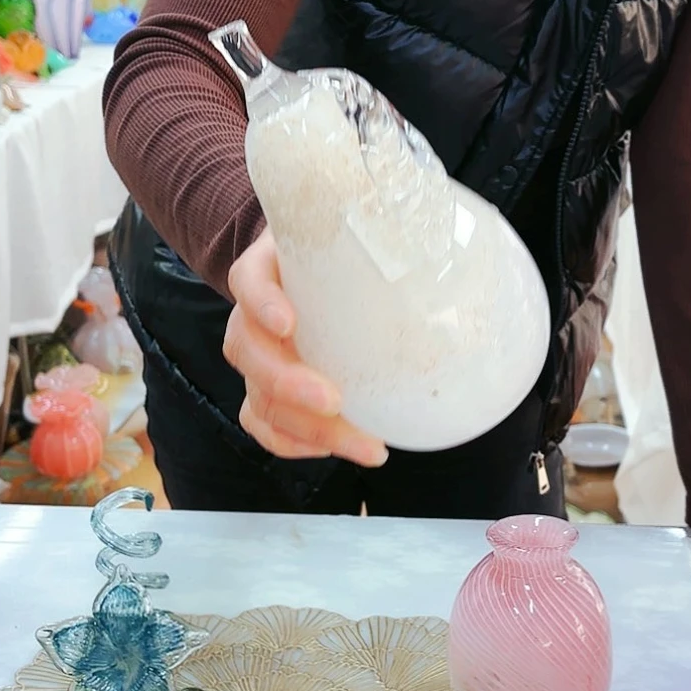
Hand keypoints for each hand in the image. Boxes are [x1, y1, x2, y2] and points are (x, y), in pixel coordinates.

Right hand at [223, 230, 388, 465]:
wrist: (311, 271)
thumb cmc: (335, 257)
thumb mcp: (349, 240)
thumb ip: (378, 250)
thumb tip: (443, 279)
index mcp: (264, 272)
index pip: (250, 283)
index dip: (262, 304)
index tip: (288, 323)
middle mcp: (250, 318)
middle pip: (248, 353)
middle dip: (289, 383)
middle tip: (334, 402)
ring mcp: (255, 359)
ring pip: (259, 399)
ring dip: (307, 429)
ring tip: (362, 444)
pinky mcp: (262, 391)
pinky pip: (262, 424)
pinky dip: (292, 444)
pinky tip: (331, 450)